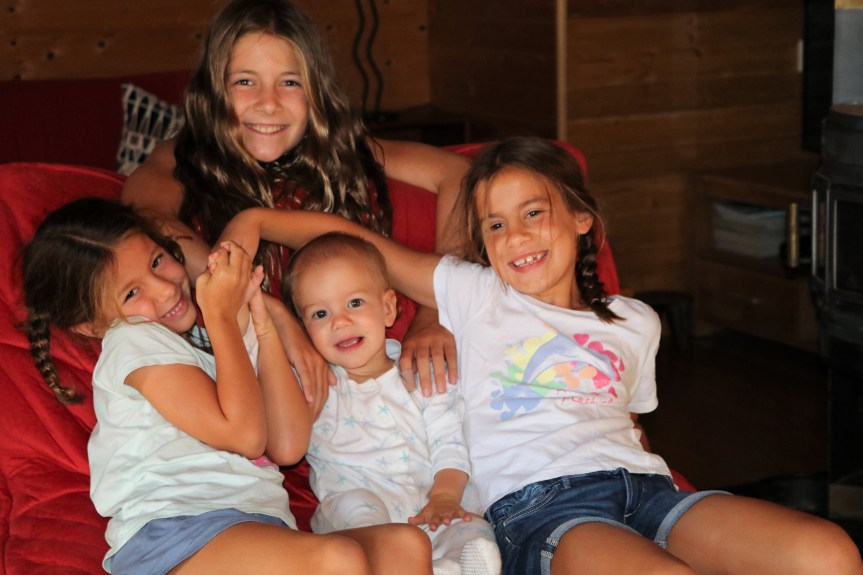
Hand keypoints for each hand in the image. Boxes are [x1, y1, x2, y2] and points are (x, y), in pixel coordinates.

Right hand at [195, 241, 252, 320]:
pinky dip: (246, 261)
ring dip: (240, 251)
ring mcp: (244, 278)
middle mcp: (236, 273)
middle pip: (238, 251)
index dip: (217, 252)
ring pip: (247, 257)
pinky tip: (241, 260)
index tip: (213, 257)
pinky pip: (251, 267)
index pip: (223, 253)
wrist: (221, 316)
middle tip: (225, 245)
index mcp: (223, 272)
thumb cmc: (208, 300)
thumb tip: (215, 262)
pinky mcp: (247, 283)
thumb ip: (208, 268)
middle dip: (231, 245)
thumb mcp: (202, 281)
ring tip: (233, 251)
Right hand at [263, 294, 334, 415]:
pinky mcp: (299, 355)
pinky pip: (305, 374)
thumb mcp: (304, 354)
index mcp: (319, 361)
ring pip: (316, 383)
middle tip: (311, 423)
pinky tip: (307, 399)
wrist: (279, 319)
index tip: (315, 418)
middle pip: (322, 388)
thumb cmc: (288, 337)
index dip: (321, 402)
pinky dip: (307, 387)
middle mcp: (317, 360)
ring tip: (311, 418)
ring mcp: (309, 357)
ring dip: (314, 401)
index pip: (324, 386)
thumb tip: (334, 383)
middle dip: (318, 407)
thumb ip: (316, 369)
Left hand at [399, 305, 457, 396]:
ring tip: (441, 390)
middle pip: (422, 360)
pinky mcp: (448, 339)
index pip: (406, 361)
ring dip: (439, 375)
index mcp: (409, 344)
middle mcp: (421, 341)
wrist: (430, 315)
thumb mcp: (408, 345)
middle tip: (427, 394)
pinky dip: (453, 368)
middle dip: (425, 378)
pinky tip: (453, 380)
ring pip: (437, 358)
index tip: (412, 389)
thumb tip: (407, 382)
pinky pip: (451, 355)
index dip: (407, 376)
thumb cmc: (417, 336)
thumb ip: (408, 360)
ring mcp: (436, 339)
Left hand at [408, 493, 472, 531]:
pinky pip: (462, 513)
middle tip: (439, 524)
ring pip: (450, 515)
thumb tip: (408, 521)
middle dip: (439, 522)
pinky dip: (466, 516)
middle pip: (440, 518)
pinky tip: (469, 520)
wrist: (444, 496)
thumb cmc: (433, 509)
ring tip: (449, 521)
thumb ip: (418, 519)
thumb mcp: (425, 513)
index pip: (432, 520)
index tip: (432, 528)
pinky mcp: (458, 510)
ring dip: (449, 518)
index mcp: (434, 515)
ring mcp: (450, 511)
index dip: (432, 524)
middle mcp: (442, 513)